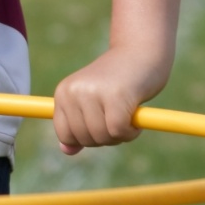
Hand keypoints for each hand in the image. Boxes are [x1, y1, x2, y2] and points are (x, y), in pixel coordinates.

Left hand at [52, 45, 169, 155]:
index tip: (100, 123)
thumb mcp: (92, 102)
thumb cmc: (117, 81)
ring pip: (102, 137)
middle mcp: (74, 91)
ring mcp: (93, 93)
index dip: (85, 138)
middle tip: (118, 116)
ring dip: (120, 135)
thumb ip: (78, 124)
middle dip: (105, 137)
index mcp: (63, 92)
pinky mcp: (116, 96)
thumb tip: (65, 151)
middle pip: (85, 139)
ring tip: (127, 113)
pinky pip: (119, 132)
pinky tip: (136, 116)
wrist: (141, 53)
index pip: (65, 134)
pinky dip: (131, 132)